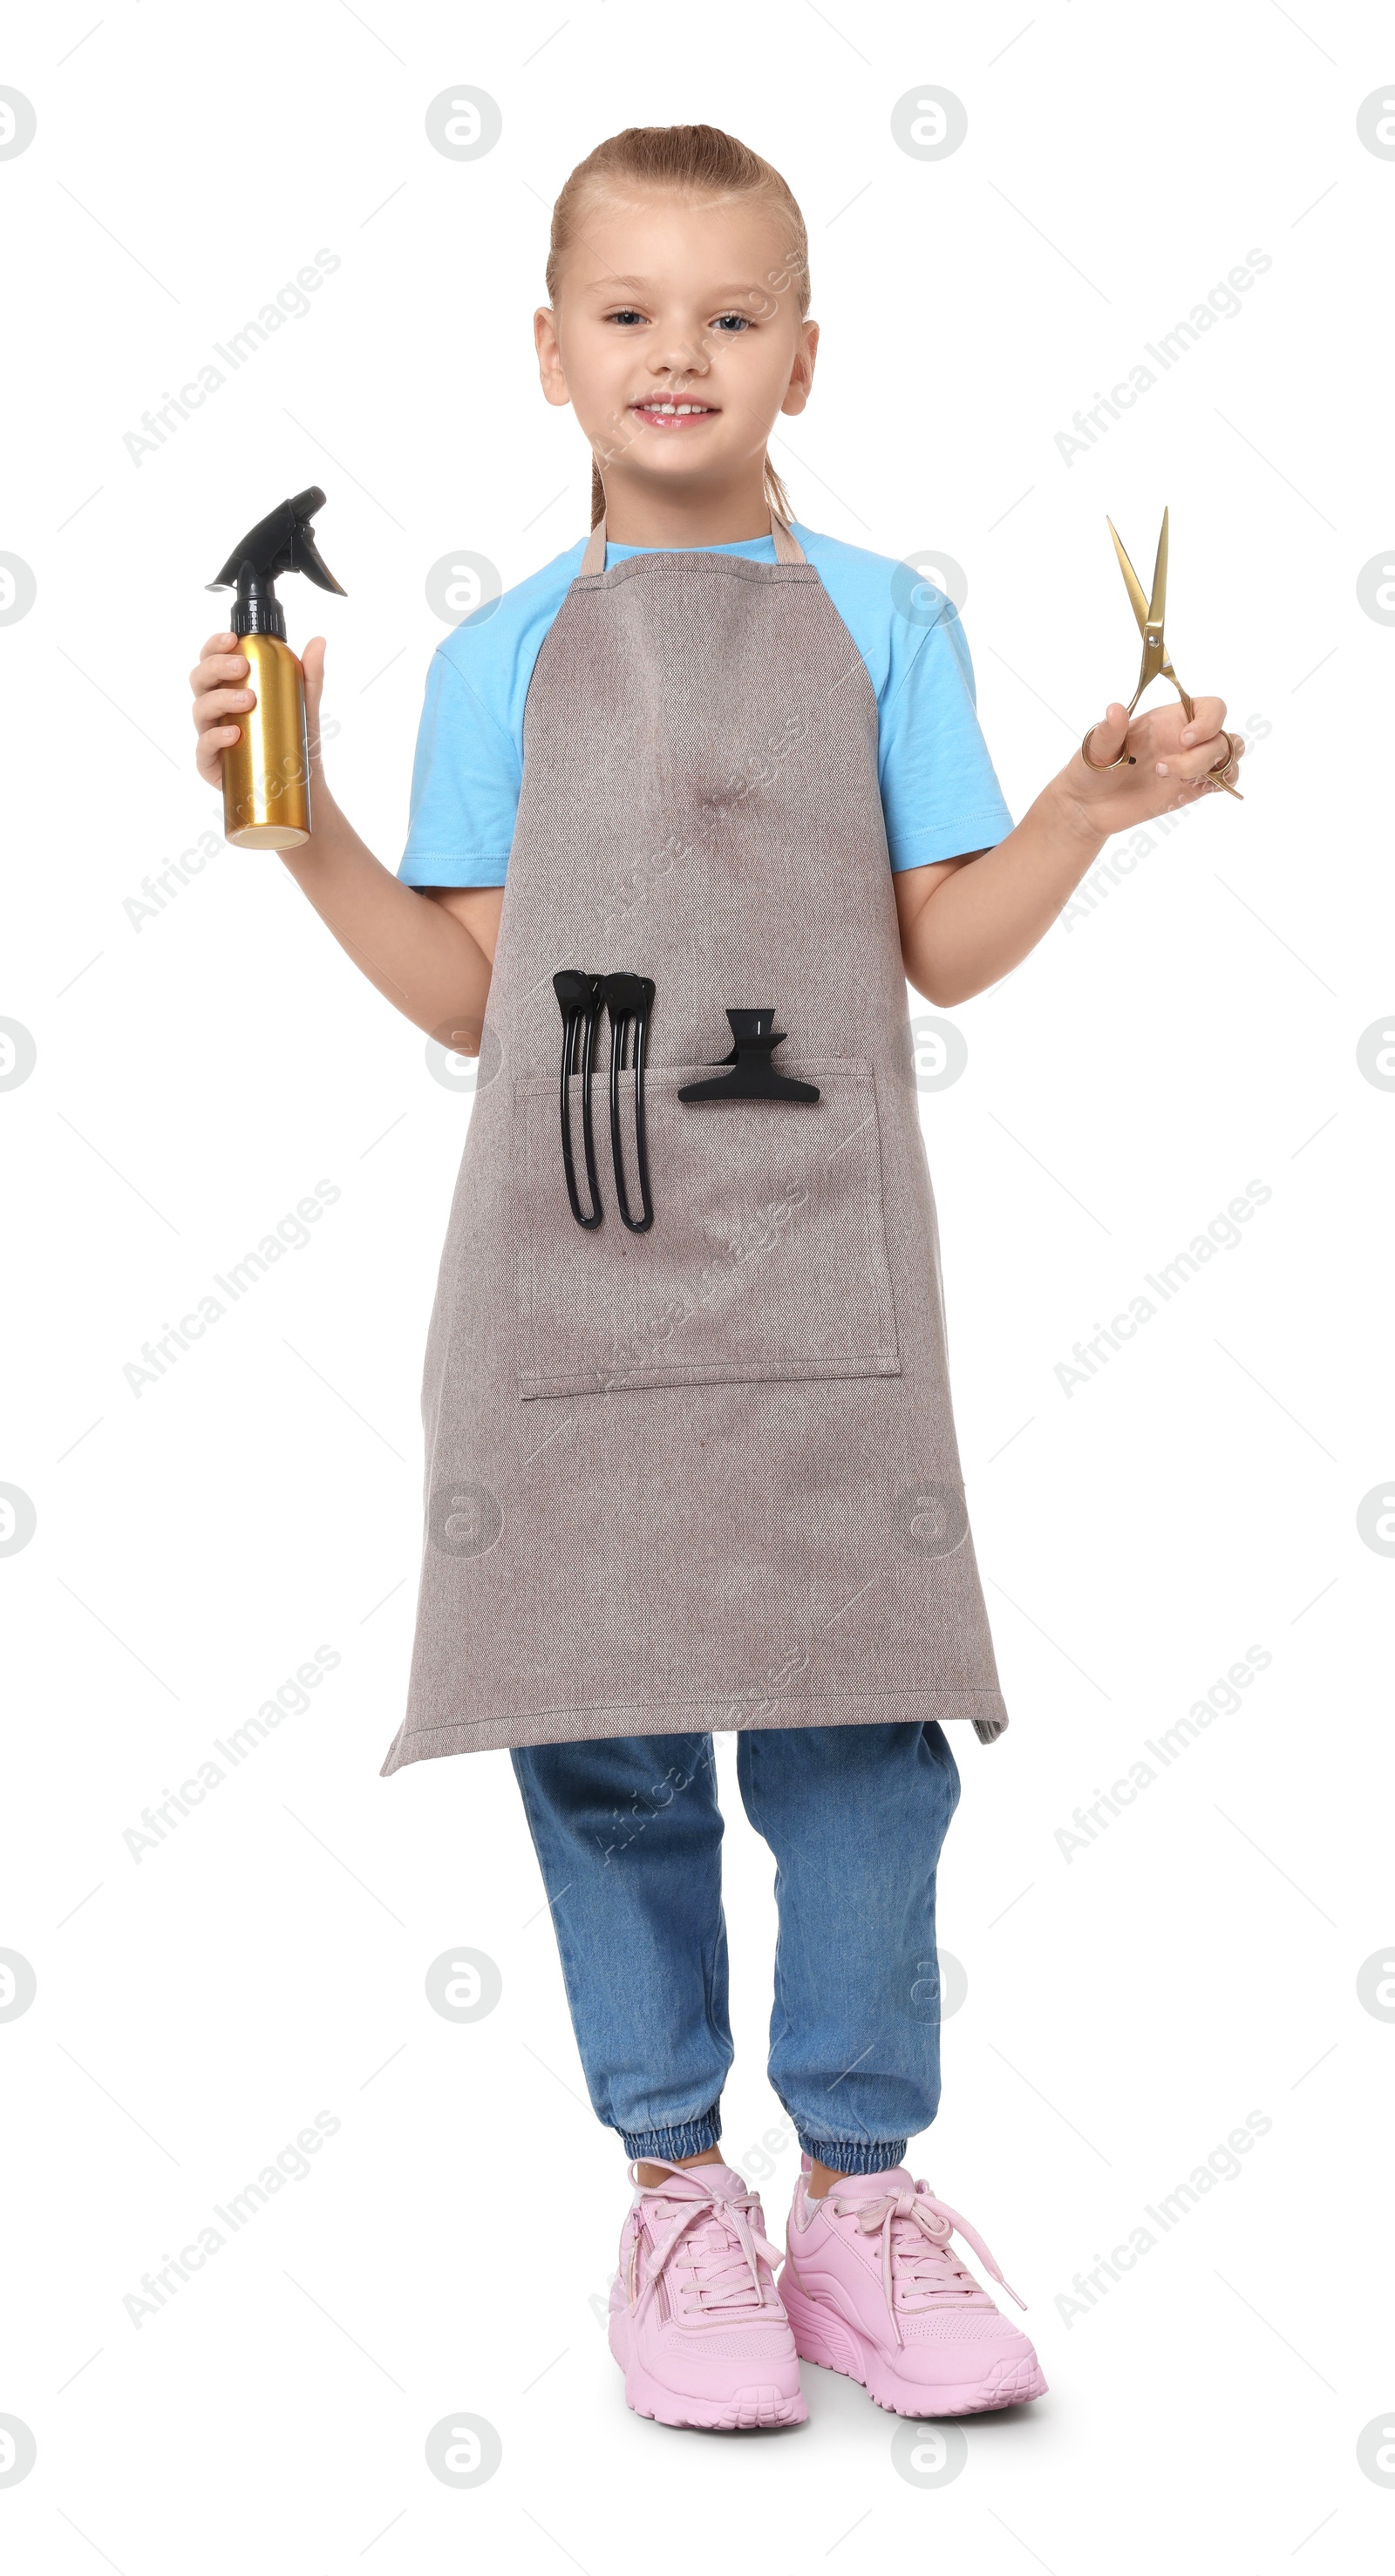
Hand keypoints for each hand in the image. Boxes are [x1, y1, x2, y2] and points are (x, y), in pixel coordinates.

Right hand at [188, 631, 328, 790]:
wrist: (304, 788)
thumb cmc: (297, 743)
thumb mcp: (306, 706)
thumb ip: (310, 675)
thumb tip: (319, 641)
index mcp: (229, 689)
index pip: (212, 661)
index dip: (215, 646)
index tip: (232, 639)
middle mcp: (215, 711)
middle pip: (200, 680)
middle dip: (216, 667)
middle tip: (242, 666)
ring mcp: (210, 736)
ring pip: (200, 710)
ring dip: (220, 699)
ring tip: (247, 699)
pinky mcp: (211, 765)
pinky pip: (203, 749)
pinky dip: (215, 738)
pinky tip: (234, 734)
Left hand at [1064, 697, 1244, 838]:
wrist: (1088, 807)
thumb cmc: (1092, 770)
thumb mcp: (1096, 749)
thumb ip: (1109, 731)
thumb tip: (1115, 710)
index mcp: (1168, 720)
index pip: (1211, 708)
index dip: (1208, 721)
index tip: (1185, 739)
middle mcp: (1185, 739)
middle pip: (1222, 737)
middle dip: (1201, 756)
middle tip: (1161, 770)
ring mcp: (1191, 764)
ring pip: (1228, 758)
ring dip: (1211, 770)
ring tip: (1175, 781)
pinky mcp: (1191, 789)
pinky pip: (1223, 781)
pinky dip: (1221, 784)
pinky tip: (1192, 788)